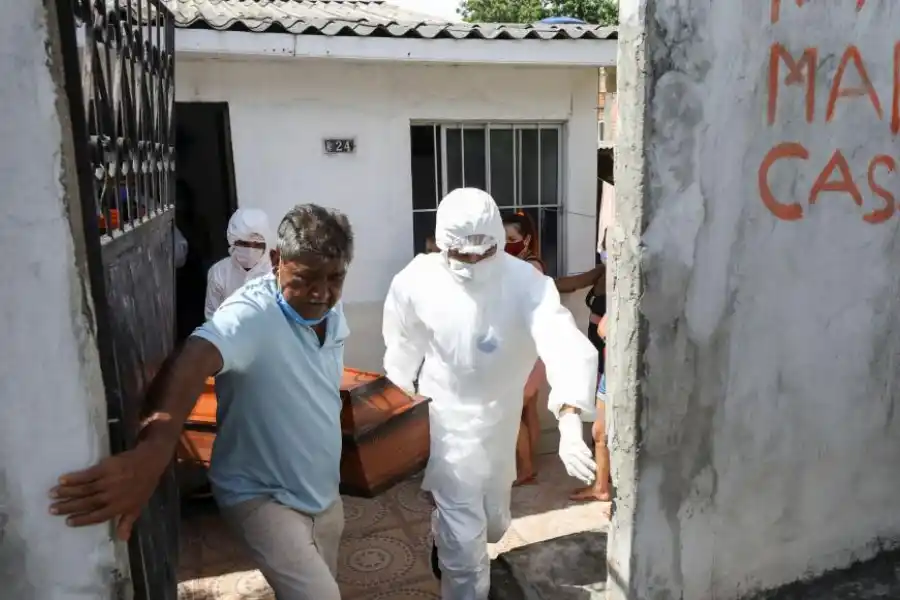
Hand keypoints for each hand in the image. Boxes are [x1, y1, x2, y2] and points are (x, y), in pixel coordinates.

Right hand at [49, 440, 169, 539]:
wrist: (150, 461)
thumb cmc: (144, 485)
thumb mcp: (138, 506)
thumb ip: (127, 522)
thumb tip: (122, 539)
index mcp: (118, 507)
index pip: (96, 517)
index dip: (81, 520)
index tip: (67, 521)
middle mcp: (111, 496)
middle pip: (86, 503)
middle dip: (67, 507)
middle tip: (52, 509)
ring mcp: (108, 482)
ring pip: (83, 490)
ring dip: (66, 492)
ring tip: (52, 495)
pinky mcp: (105, 468)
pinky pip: (86, 475)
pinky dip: (74, 478)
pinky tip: (62, 480)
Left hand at [558, 413, 596, 484]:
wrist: (566, 423)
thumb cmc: (569, 438)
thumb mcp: (567, 450)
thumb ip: (572, 460)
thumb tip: (579, 472)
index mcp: (564, 456)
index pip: (571, 469)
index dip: (579, 475)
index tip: (587, 481)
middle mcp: (566, 453)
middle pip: (576, 465)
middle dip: (585, 472)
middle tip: (592, 477)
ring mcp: (571, 446)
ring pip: (580, 458)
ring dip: (588, 464)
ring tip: (595, 469)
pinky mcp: (575, 439)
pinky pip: (582, 447)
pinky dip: (586, 452)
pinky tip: (591, 456)